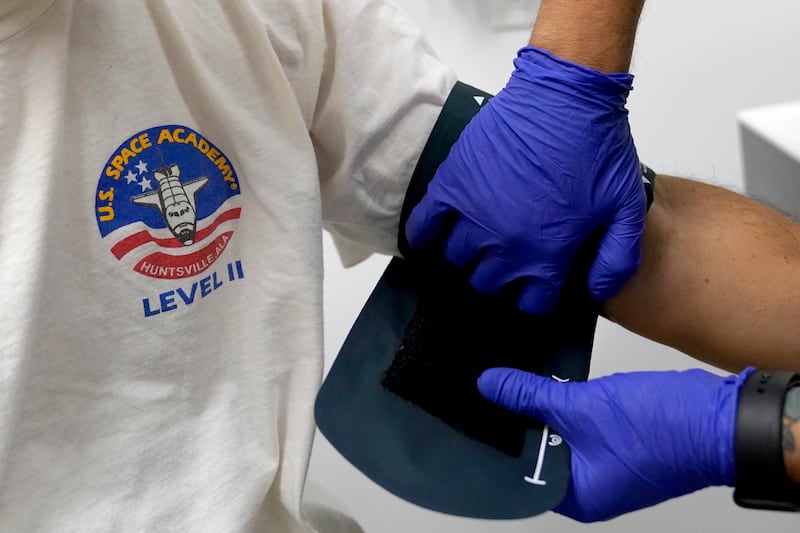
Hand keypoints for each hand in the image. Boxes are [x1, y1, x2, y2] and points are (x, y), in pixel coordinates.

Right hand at [405, 47, 645, 313]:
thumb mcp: (626, 209)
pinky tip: (430, 236)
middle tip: (507, 257)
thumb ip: (615, 261)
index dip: (535, 295)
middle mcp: (505, 242)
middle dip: (498, 276)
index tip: (536, 283)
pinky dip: (423, 235)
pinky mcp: (453, 184)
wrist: (566, 95)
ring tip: (478, 238)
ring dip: (467, 254)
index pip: (531, 302)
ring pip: (456, 257)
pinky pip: (424, 224)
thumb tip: (593, 293)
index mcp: (547, 253)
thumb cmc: (597, 148)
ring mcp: (474, 214)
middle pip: (487, 282)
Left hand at [477, 367, 752, 521]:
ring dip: (541, 412)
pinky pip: (578, 426)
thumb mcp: (581, 407)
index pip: (519, 476)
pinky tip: (545, 383)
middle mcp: (590, 487)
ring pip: (557, 437)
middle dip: (517, 425)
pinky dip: (563, 407)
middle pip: (536, 455)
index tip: (476, 415)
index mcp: (578, 496)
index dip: (497, 445)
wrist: (721, 418)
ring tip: (513, 384)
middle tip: (490, 393)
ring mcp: (604, 465)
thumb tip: (490, 386)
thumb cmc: (665, 430)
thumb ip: (529, 397)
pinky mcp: (616, 442)